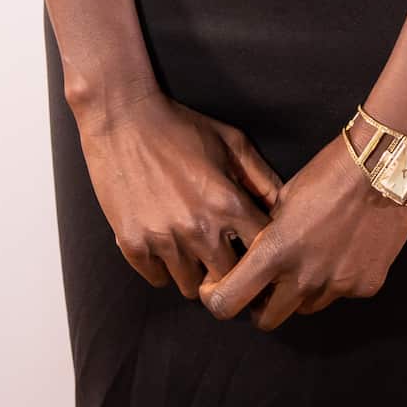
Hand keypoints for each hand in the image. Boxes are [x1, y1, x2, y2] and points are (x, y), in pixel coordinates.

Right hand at [77, 89, 284, 299]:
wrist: (122, 119)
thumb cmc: (179, 126)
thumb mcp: (229, 141)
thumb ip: (261, 177)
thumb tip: (283, 210)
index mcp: (227, 203)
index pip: (260, 253)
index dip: (260, 254)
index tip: (252, 250)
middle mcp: (199, 228)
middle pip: (227, 280)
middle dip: (226, 269)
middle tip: (218, 254)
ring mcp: (164, 240)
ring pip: (191, 287)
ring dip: (193, 271)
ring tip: (188, 246)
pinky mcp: (133, 245)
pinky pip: (158, 279)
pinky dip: (161, 267)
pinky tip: (162, 241)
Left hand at [198, 132, 406, 330]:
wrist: (383, 166)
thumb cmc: (329, 172)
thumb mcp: (285, 197)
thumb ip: (269, 233)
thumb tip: (258, 252)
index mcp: (275, 252)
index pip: (228, 301)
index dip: (218, 299)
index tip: (220, 288)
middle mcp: (304, 278)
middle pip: (268, 320)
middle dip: (261, 306)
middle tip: (267, 284)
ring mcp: (337, 286)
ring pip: (306, 308)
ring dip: (301, 292)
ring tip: (312, 256)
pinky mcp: (366, 286)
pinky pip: (341, 294)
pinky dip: (337, 279)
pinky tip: (345, 249)